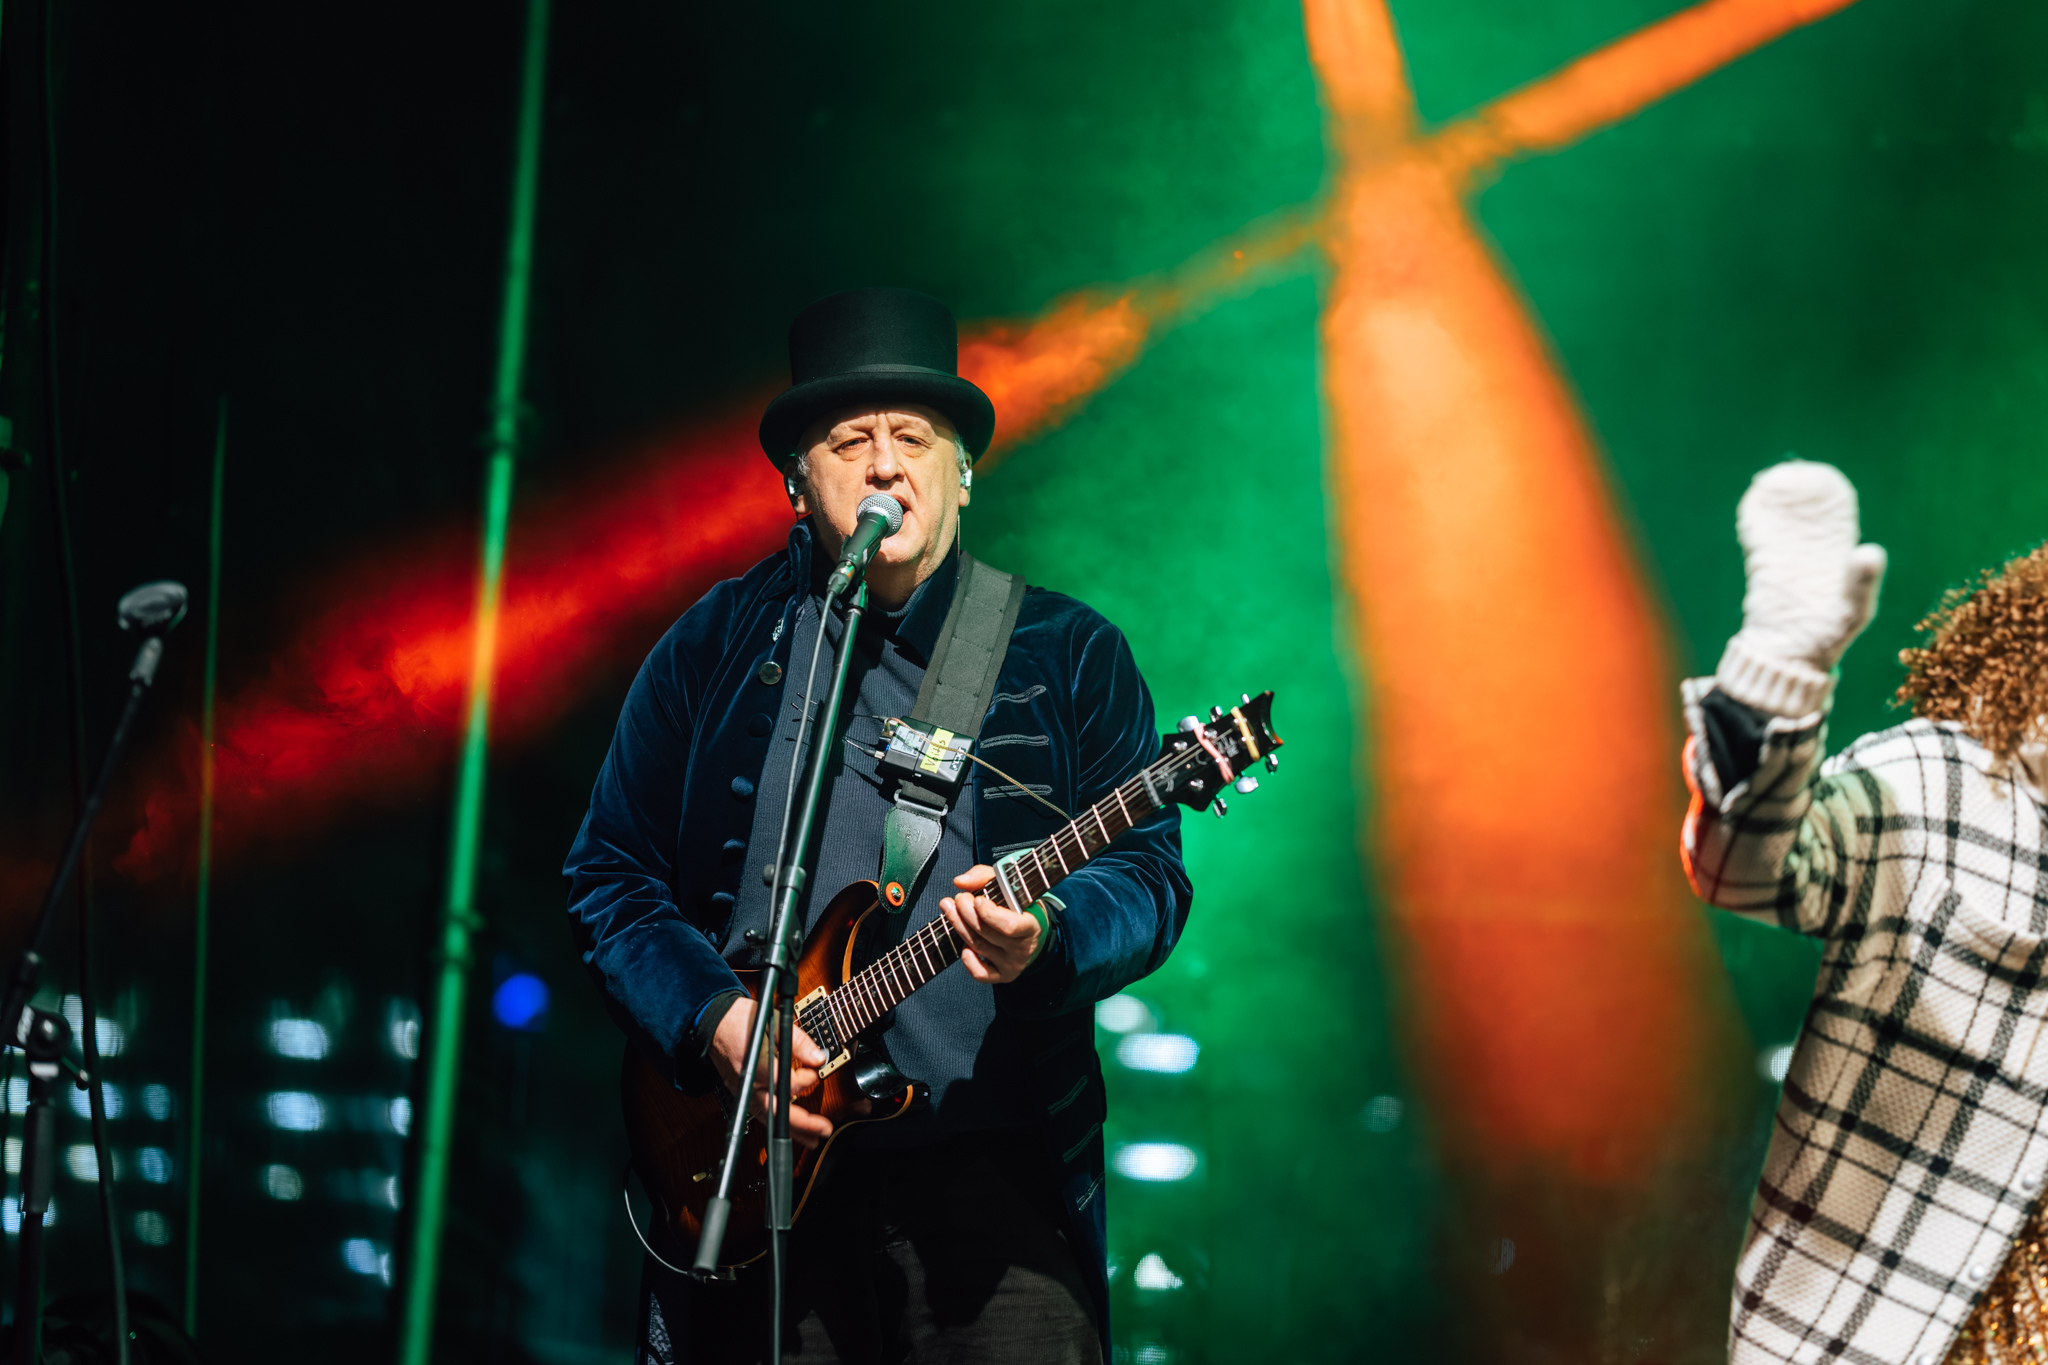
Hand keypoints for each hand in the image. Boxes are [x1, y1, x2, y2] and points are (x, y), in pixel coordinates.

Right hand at [707, 997, 833, 1148]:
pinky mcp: (741, 1095)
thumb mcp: (775, 1022)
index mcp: (757, 1062)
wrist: (714, 1024)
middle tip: (823, 1129)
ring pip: (768, 1119)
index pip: (785, 1082)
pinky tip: (790, 1130)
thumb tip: (818, 1057)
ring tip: (812, 1139)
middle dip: (802, 1124)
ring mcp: (743, 1091)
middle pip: (776, 1111)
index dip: (804, 1080)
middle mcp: (748, 1082)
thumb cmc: (742, 1021)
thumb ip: (798, 1042)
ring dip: (791, 1131)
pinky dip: (776, 1125)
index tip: (814, 1071)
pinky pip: (759, 1115)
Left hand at [941, 865, 1043, 983]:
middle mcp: (1022, 947)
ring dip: (958, 926)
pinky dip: (968, 960)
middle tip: (959, 898)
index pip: (1009, 925)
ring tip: (949, 908)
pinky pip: (981, 974)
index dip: (988, 914)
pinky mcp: (1002, 975)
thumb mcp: (1008, 884)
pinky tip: (964, 944)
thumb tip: (959, 881)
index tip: (976, 898)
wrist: (1036, 931)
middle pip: (986, 933)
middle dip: (966, 913)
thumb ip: (984, 876)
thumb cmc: (1020, 905)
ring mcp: (1012, 963)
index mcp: (1031, 925)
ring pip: (978, 947)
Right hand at [1720, 460, 1886, 712]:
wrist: (1788, 659)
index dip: (1830, 501)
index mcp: (1842, 564)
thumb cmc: (1829, 639)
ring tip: (1769, 480)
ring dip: (1776, 504)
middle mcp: (1816, 559)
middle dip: (1799, 496)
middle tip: (1792, 473)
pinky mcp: (1764, 572)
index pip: (1837, 523)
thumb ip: (1861, 582)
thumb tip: (1869, 550)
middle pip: (1807, 519)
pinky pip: (1761, 540)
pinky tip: (1754, 502)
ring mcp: (1788, 564)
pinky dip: (1757, 521)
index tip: (1823, 479)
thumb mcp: (1852, 610)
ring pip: (1783, 525)